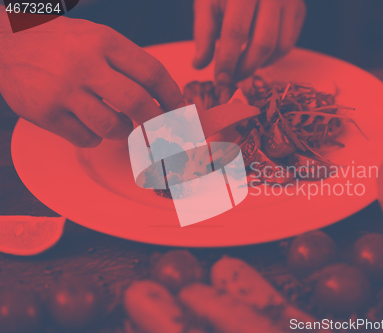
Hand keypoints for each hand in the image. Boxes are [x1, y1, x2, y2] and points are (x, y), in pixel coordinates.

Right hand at [0, 16, 183, 146]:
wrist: (6, 45)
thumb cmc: (60, 44)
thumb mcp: (96, 37)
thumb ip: (127, 62)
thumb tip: (164, 96)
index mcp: (104, 42)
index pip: (152, 73)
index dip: (172, 96)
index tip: (179, 110)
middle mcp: (86, 65)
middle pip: (138, 103)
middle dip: (156, 122)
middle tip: (160, 128)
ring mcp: (64, 91)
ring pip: (113, 127)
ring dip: (123, 131)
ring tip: (117, 122)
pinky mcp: (46, 113)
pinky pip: (86, 139)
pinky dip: (95, 138)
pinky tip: (88, 124)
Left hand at [192, 0, 305, 82]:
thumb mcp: (207, 3)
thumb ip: (204, 33)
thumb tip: (200, 64)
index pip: (236, 31)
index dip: (227, 60)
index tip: (220, 78)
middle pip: (263, 42)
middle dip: (246, 68)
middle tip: (231, 78)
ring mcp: (290, 0)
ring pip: (280, 46)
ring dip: (260, 64)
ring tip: (242, 65)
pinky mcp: (299, 9)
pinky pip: (289, 43)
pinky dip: (272, 56)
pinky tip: (256, 54)